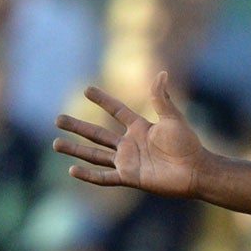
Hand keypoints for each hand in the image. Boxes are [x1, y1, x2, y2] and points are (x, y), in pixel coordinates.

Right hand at [53, 72, 207, 197]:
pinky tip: (72, 170)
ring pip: (94, 154)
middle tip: (57, 118)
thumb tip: (161, 72)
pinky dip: (88, 175)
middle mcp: (129, 144)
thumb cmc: (187, 144)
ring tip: (56, 143)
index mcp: (139, 127)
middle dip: (77, 126)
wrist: (194, 171)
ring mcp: (127, 162)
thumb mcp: (173, 118)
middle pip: (97, 134)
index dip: (102, 100)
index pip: (116, 111)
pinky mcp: (129, 178)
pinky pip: (104, 177)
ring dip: (75, 149)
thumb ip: (162, 98)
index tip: (86, 89)